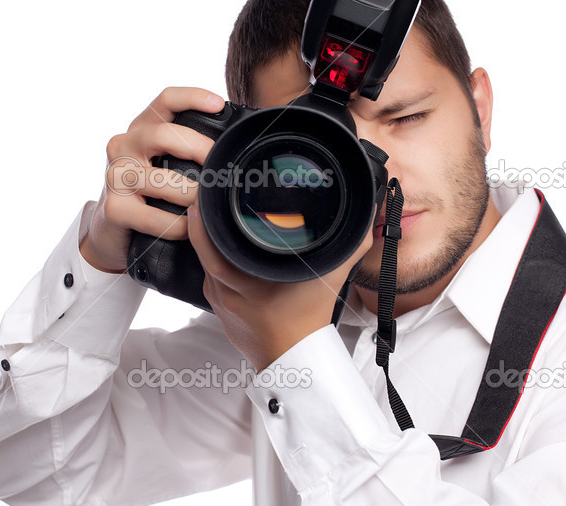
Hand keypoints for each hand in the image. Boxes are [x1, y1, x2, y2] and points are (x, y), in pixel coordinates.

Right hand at [79, 87, 225, 273]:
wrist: (112, 231)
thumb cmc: (150, 195)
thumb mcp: (165, 164)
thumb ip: (189, 151)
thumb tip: (235, 148)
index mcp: (142, 129)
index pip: (165, 101)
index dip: (192, 97)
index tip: (218, 104)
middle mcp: (124, 145)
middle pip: (162, 134)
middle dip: (198, 148)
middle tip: (220, 166)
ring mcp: (115, 176)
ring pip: (160, 179)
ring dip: (191, 194)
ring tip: (207, 204)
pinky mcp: (113, 207)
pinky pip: (153, 216)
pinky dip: (177, 224)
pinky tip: (188, 228)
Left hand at [186, 201, 373, 369]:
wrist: (294, 360)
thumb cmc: (309, 321)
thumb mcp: (330, 281)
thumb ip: (349, 248)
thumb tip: (365, 221)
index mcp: (251, 284)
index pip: (214, 251)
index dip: (204, 227)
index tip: (203, 205)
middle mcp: (230, 293)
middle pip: (203, 255)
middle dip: (200, 227)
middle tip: (201, 203)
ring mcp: (222, 304)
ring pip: (205, 268)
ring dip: (206, 246)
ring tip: (210, 221)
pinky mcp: (220, 311)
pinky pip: (211, 281)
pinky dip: (214, 264)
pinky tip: (222, 252)